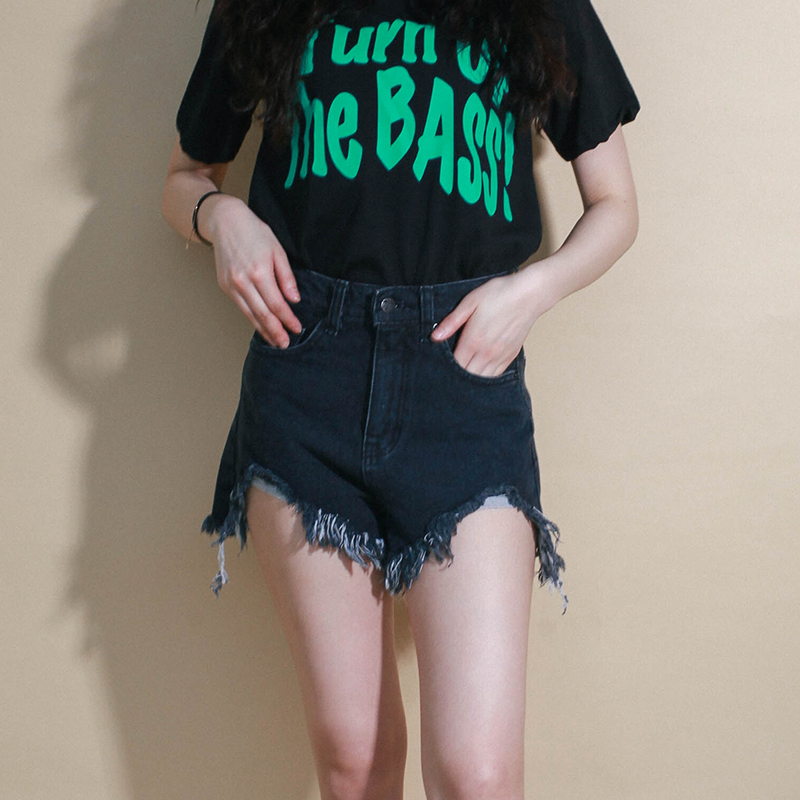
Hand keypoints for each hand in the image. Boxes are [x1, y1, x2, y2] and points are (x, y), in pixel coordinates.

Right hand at [206, 196, 302, 346]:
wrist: (225, 222)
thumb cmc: (254, 232)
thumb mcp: (277, 250)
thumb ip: (286, 277)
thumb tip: (294, 300)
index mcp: (259, 272)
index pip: (277, 304)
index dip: (287, 319)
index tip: (296, 328)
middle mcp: (243, 282)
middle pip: (262, 314)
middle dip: (275, 331)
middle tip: (285, 344)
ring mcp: (231, 285)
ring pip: (250, 314)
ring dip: (263, 330)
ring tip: (274, 342)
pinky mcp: (225, 286)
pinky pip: (241, 307)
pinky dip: (252, 319)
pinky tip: (260, 326)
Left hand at [429, 269, 549, 377]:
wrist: (529, 294)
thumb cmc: (499, 294)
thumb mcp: (471, 301)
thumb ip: (452, 321)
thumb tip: (435, 336)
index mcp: (474, 340)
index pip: (455, 365)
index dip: (445, 367)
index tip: (439, 364)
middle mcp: (487, 353)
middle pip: (467, 376)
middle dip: (456, 376)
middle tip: (448, 372)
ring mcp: (500, 356)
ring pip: (482, 379)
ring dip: (471, 379)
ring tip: (463, 374)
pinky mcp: (510, 356)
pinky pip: (495, 376)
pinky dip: (485, 377)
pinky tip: (479, 372)